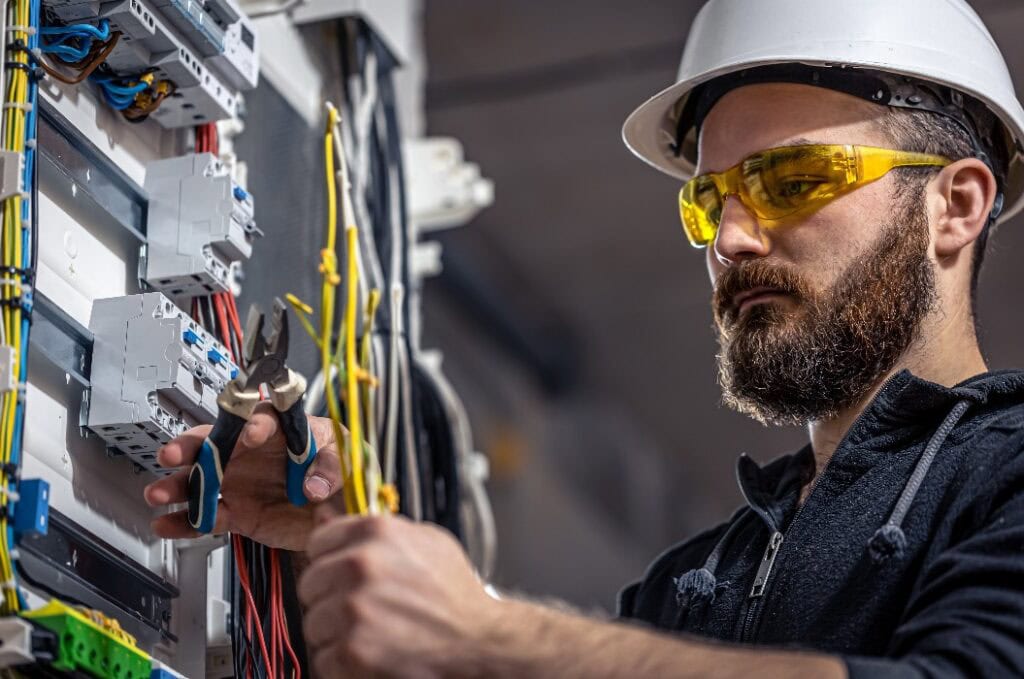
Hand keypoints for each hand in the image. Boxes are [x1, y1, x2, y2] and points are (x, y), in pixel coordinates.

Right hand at [143, 403, 343, 549]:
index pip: (261, 419)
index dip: (254, 425)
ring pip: (202, 480)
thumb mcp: (346, 460)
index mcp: (280, 430)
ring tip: (157, 493)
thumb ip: (331, 468)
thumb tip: (314, 484)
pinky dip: (186, 522)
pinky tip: (166, 524)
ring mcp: (241, 482)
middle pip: (215, 443)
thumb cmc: (341, 471)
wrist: (339, 511)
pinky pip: (208, 516)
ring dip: (178, 486)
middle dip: (191, 447)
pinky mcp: (238, 512)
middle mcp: (252, 453)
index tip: (251, 434)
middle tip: (173, 454)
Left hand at [299, 510, 500, 677]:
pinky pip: (322, 658)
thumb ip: (373, 528)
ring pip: (313, 622)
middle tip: (361, 609)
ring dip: (335, 633)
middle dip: (330, 598)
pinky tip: (371, 655)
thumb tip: (324, 513)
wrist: (480, 641)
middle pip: (310, 583)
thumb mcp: (425, 541)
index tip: (343, 575)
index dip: (331, 561)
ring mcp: (354, 609)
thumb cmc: (454, 592)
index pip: (318, 542)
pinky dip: (342, 664)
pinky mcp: (352, 651)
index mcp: (376, 532)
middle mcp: (361, 565)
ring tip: (371, 633)